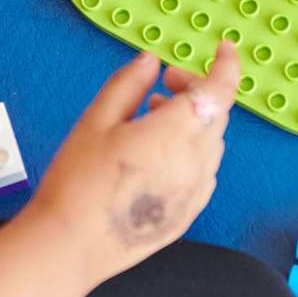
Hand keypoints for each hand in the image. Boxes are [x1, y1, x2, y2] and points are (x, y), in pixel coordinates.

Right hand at [25, 43, 240, 291]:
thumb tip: (150, 61)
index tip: (223, 50)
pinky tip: (158, 155)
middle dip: (195, 90)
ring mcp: (195, 192)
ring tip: (151, 120)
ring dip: (193, 121)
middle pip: (216, 113)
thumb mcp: (95, 122)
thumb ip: (128, 85)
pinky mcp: (188, 213)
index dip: (226, 65)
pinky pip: (204, 171)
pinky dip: (192, 152)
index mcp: (174, 133)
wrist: (70, 246)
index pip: (220, 90)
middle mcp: (194, 163)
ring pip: (211, 142)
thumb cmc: (77, 184)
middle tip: (161, 85)